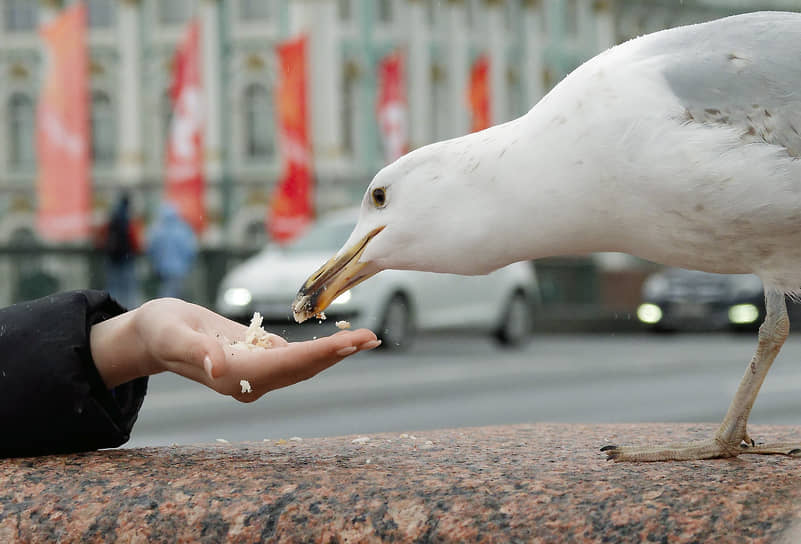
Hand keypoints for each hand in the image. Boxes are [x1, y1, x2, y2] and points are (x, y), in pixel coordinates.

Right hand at [90, 298, 379, 399]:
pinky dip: (322, 349)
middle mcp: (251, 381)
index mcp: (233, 376)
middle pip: (303, 369)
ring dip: (337, 352)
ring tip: (368, 338)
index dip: (320, 355)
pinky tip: (344, 341)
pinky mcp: (260, 361)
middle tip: (373, 337)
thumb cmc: (160, 330)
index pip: (286, 366)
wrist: (155, 335)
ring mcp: (257, 374)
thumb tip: (221, 368)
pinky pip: (297, 357)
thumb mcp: (171, 333)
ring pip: (305, 365)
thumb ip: (196, 350)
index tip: (350, 343)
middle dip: (339, 354)